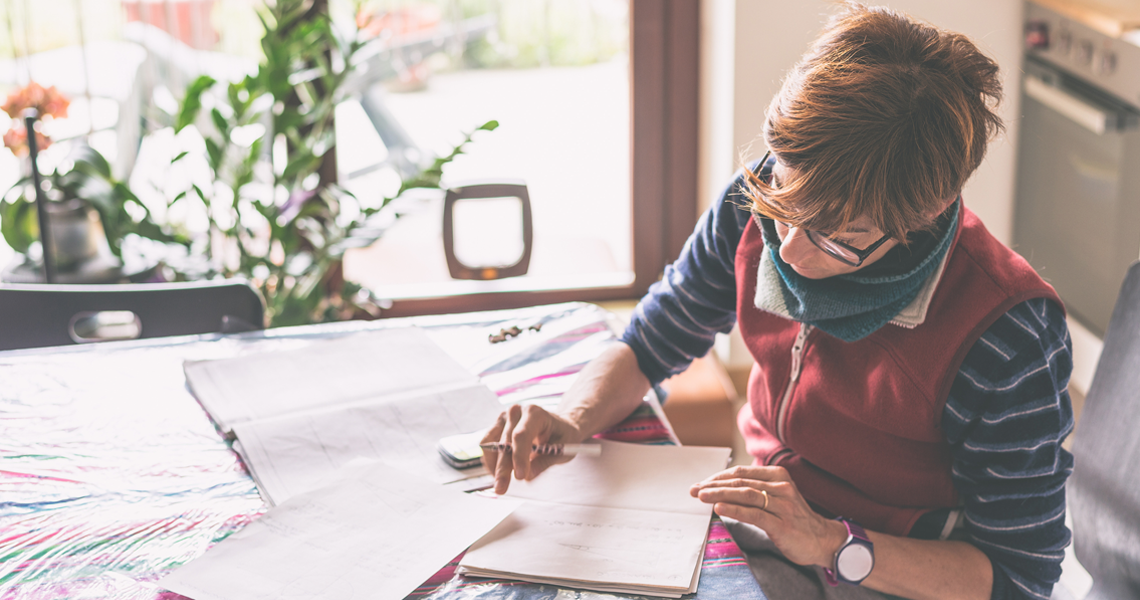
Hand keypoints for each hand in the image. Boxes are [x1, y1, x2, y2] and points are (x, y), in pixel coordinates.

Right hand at [481, 404, 583, 493]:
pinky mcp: (497, 427)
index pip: (521, 435)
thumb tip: (528, 476)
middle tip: (501, 488)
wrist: (557, 426)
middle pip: (505, 442)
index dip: (519, 456)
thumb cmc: (562, 435)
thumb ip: (545, 462)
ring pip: (491, 444)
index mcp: (535, 413)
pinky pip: (487, 446)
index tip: (520, 476)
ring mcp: (504, 419)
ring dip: (493, 466)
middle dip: (503, 468)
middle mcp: (516, 413)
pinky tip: (499, 474)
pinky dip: (491, 462)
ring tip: (500, 484)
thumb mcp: (562, 449)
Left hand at [689, 465, 846, 567]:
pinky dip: (735, 510)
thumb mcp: (777, 497)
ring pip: (745, 495)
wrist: (822, 540)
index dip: (718, 477)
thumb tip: (723, 488)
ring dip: (720, 494)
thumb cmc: (794, 519)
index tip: (701, 483)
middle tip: (694, 489)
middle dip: (713, 485)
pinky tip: (719, 509)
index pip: (741, 473)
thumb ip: (756, 490)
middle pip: (740, 482)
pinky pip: (755, 514)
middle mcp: (781, 487)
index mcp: (778, 476)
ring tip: (701, 496)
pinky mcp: (782, 524)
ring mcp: (782, 505)